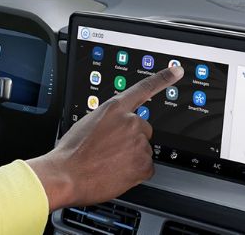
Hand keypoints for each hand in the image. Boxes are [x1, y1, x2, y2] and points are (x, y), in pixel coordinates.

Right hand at [28, 64, 183, 210]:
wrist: (67, 175)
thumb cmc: (72, 151)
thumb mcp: (86, 124)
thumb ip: (108, 120)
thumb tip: (116, 127)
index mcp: (114, 108)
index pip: (143, 89)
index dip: (163, 78)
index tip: (177, 71)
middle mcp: (130, 122)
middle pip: (143, 128)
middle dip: (132, 138)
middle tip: (112, 149)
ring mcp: (139, 143)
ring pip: (143, 149)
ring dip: (131, 156)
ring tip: (109, 161)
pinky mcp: (144, 165)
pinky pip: (146, 167)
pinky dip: (134, 171)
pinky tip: (117, 171)